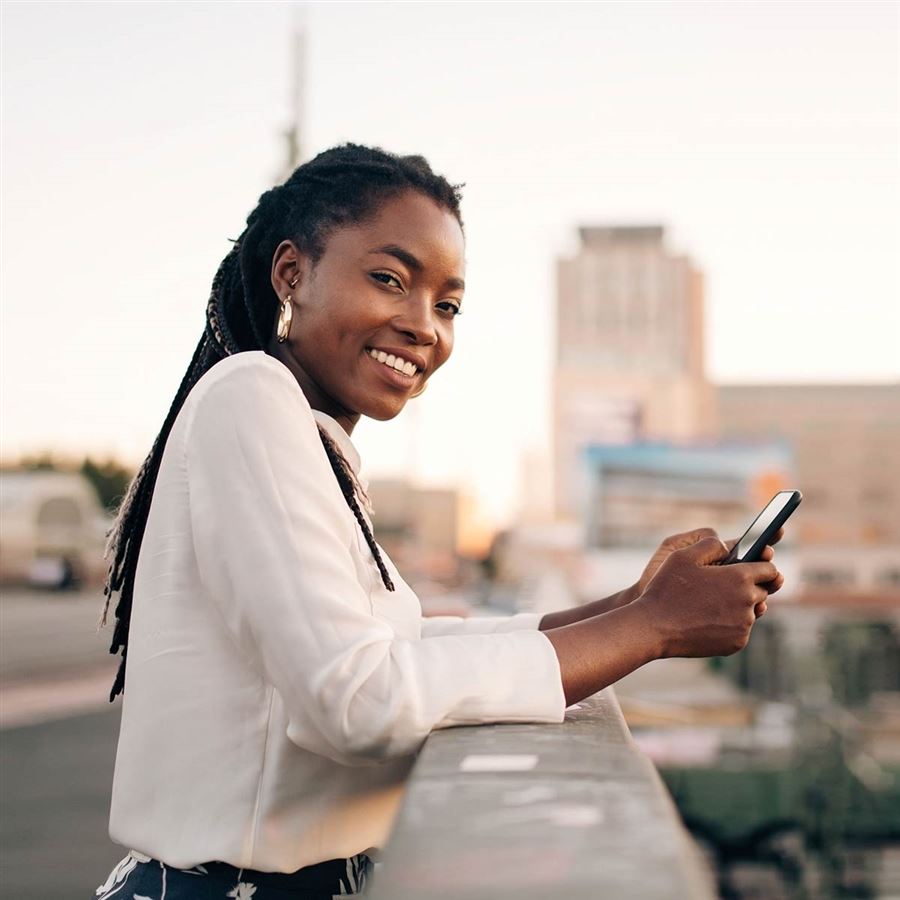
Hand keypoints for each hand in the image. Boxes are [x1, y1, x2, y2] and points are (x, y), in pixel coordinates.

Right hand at [638, 527, 784, 617]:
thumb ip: (711, 544)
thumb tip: (728, 545)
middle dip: (749, 586)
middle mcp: (748, 601)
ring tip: (712, 604)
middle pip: (762, 591)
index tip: (753, 567)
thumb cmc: (667, 588)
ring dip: (738, 606)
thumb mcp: (683, 555)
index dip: (761, 565)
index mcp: (739, 577)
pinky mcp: (737, 643)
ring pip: (751, 612)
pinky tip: (708, 620)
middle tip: (724, 586)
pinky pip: (740, 630)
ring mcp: (743, 625)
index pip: (770, 569)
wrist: (654, 628)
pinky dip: (729, 625)